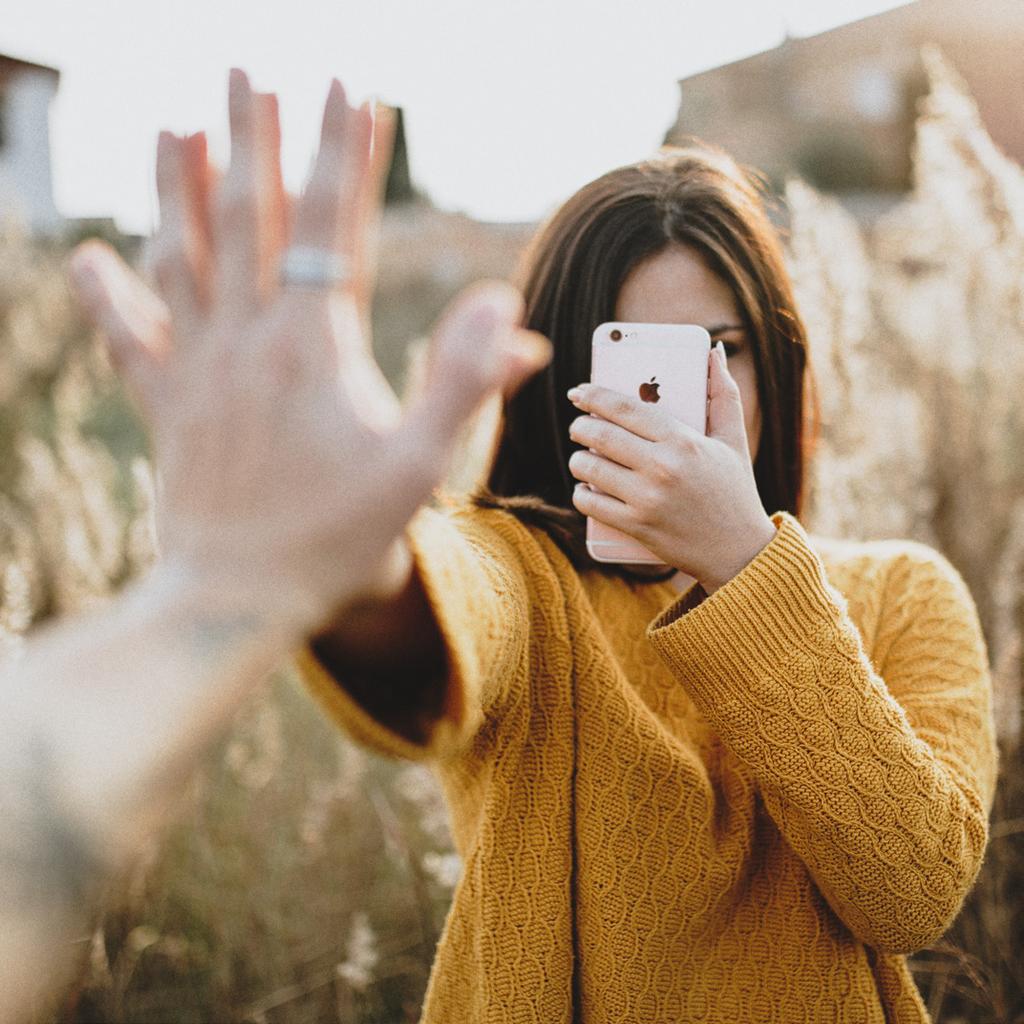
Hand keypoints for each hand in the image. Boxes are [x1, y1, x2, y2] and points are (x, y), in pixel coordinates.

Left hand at [70, 70, 549, 632]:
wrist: (239, 600)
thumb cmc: (338, 539)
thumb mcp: (421, 468)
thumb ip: (466, 384)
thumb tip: (507, 310)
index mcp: (314, 345)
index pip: (335, 225)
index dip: (346, 152)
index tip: (352, 87)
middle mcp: (247, 340)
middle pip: (248, 217)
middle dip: (254, 137)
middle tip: (249, 71)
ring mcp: (197, 369)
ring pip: (180, 257)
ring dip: (177, 186)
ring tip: (177, 126)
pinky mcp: (164, 406)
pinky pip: (128, 337)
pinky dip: (105, 294)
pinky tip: (88, 254)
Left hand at [567, 342, 775, 592]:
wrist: (739, 552)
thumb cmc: (735, 491)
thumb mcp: (734, 440)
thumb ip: (724, 393)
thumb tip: (714, 352)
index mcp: (683, 440)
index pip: (625, 408)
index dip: (594, 396)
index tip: (578, 393)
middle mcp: (662, 467)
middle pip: (600, 435)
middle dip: (581, 426)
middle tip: (579, 426)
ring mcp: (647, 499)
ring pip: (589, 467)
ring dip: (578, 459)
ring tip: (583, 457)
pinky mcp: (636, 526)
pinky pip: (589, 502)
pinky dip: (581, 493)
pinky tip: (585, 487)